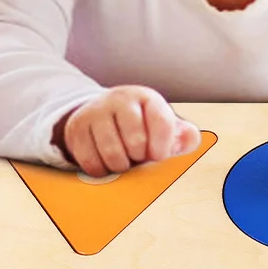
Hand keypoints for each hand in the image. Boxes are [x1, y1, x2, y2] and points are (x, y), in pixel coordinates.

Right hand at [59, 86, 200, 177]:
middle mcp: (119, 99)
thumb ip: (183, 136)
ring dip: (121, 166)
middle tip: (136, 155)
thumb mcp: (163, 127)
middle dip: (139, 157)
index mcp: (145, 97)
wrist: (100, 115)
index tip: (158, 155)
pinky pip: (92, 163)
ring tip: (123, 159)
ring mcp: (95, 112)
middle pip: (136, 142)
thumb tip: (191, 138)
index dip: (162, 146)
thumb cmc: (140, 125)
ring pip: (113, 154)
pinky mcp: (76, 130)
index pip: (161, 122)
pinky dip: (102, 170)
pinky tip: (106, 161)